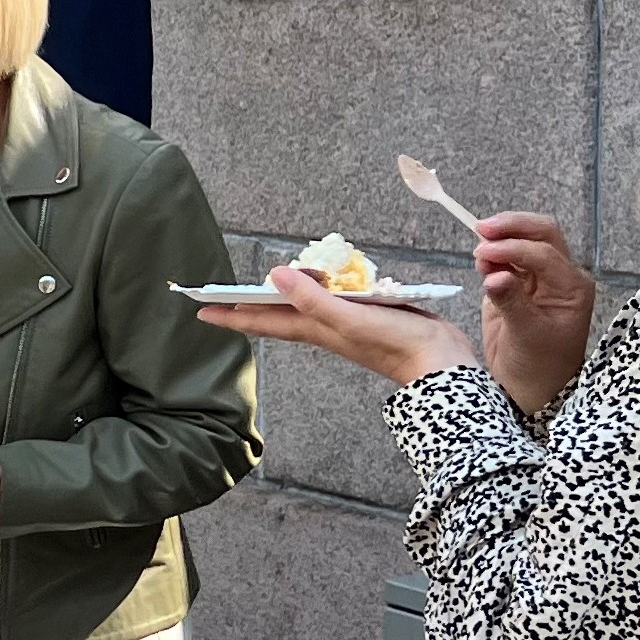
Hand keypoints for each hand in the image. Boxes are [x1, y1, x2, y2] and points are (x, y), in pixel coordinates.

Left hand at [199, 266, 478, 382]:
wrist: (439, 364)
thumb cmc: (393, 344)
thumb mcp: (348, 320)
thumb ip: (312, 299)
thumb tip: (275, 274)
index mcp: (314, 329)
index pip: (263, 320)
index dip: (232, 313)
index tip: (200, 309)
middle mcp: (323, 328)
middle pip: (277, 314)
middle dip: (247, 306)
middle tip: (218, 297)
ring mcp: (344, 323)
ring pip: (303, 307)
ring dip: (281, 297)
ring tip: (261, 287)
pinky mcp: (366, 316)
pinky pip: (332, 300)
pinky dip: (319, 290)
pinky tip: (321, 282)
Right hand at [472, 210, 595, 419]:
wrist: (531, 390)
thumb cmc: (539, 367)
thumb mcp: (527, 336)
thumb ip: (511, 302)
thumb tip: (494, 275)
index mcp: (572, 286)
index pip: (544, 253)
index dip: (514, 248)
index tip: (485, 252)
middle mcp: (559, 277)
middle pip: (541, 234)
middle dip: (512, 228)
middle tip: (482, 229)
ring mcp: (537, 280)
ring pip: (524, 243)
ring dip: (501, 241)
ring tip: (480, 256)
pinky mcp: (515, 287)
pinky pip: (506, 261)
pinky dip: (492, 257)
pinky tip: (481, 264)